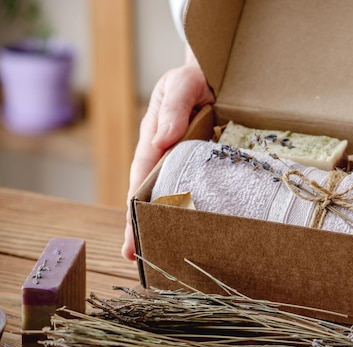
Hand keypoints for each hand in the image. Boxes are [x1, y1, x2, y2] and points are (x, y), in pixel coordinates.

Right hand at [122, 56, 214, 260]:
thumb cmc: (193, 79)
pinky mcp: (204, 168)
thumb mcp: (181, 84)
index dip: (134, 207)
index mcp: (152, 140)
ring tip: (162, 256)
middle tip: (137, 258)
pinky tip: (195, 232)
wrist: (215, 76)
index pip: (140, 179)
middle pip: (151, 195)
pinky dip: (193, 212)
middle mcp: (165, 156)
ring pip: (173, 198)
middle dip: (142, 226)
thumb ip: (173, 109)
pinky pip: (197, 191)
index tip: (131, 234)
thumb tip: (163, 140)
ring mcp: (184, 164)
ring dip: (166, 225)